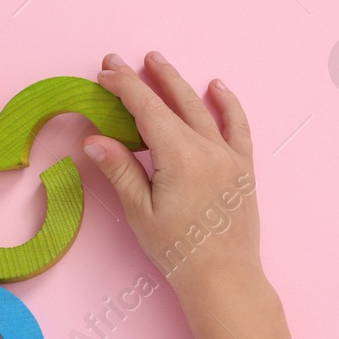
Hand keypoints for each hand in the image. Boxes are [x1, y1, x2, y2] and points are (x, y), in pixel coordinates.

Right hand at [84, 52, 262, 307]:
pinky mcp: (243, 168)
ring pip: (201, 108)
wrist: (224, 278)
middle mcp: (207, 148)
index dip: (124, 86)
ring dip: (178, 83)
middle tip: (122, 60)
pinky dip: (227, 104)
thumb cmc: (179, 251)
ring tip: (159, 62)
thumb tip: (94, 139)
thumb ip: (120, 170)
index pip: (147, 108)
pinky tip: (217, 87)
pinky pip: (238, 126)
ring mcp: (229, 156)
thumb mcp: (140, 212)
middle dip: (145, 78)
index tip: (105, 72)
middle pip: (173, 101)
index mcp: (179, 156)